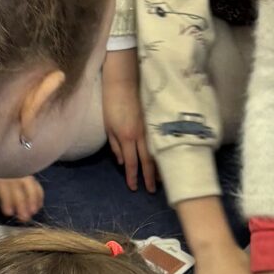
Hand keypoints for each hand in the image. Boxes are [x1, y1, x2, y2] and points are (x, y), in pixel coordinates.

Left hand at [0, 173, 44, 220]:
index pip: (3, 184)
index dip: (7, 198)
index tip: (8, 213)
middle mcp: (7, 170)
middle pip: (19, 184)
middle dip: (23, 202)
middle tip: (24, 218)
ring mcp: (17, 171)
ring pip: (29, 182)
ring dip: (33, 197)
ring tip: (33, 213)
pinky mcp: (24, 175)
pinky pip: (34, 182)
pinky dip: (38, 193)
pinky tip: (38, 207)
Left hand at [100, 52, 154, 191]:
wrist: (124, 82)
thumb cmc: (112, 103)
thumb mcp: (108, 126)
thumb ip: (115, 145)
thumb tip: (123, 162)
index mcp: (126, 137)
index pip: (131, 163)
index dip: (133, 177)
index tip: (134, 188)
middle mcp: (141, 135)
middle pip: (147, 161)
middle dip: (149, 177)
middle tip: (152, 191)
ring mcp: (150, 128)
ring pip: (156, 153)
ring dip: (158, 168)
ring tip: (162, 180)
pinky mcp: (155, 122)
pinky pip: (159, 142)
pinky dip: (161, 154)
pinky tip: (165, 160)